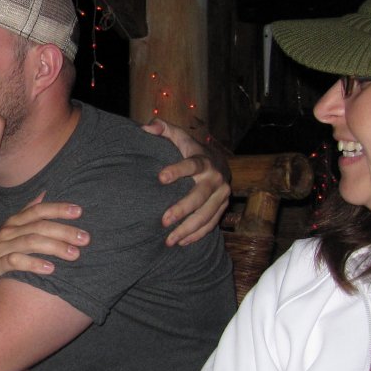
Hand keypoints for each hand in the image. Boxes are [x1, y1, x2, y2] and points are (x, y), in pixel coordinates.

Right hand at [0, 192, 87, 282]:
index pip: (38, 210)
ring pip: (30, 242)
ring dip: (54, 247)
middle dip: (63, 230)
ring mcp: (1, 248)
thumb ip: (27, 212)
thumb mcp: (10, 229)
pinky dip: (33, 263)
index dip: (58, 209)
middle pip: (38, 226)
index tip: (79, 211)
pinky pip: (15, 261)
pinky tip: (50, 268)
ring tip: (74, 254)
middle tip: (85, 238)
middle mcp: (8, 232)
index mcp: (14, 222)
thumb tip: (45, 193)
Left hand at [143, 118, 230, 245]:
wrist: (219, 162)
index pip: (191, 165)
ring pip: (206, 215)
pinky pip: (211, 224)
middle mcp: (215, 179)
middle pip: (199, 196)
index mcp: (203, 160)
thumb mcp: (179, 136)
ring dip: (188, 229)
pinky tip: (182, 242)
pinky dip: (197, 235)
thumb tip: (147, 127)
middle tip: (163, 221)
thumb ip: (163, 128)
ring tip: (169, 240)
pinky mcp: (222, 207)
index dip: (177, 170)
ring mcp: (221, 195)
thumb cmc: (190, 150)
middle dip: (181, 209)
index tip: (160, 178)